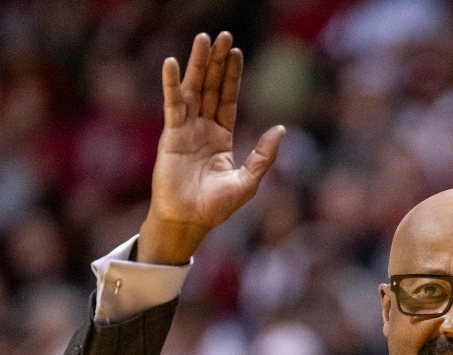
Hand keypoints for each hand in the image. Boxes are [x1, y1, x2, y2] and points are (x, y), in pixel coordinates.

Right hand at [139, 32, 284, 264]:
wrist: (189, 221)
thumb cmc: (216, 207)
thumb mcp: (248, 181)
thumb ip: (264, 156)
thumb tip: (281, 128)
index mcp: (222, 137)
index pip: (228, 98)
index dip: (232, 76)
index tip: (236, 52)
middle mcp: (203, 128)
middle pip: (212, 88)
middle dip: (217, 62)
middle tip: (222, 35)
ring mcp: (186, 130)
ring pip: (194, 90)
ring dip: (199, 64)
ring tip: (204, 39)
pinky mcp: (171, 136)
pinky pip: (172, 105)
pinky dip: (172, 84)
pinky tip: (173, 63)